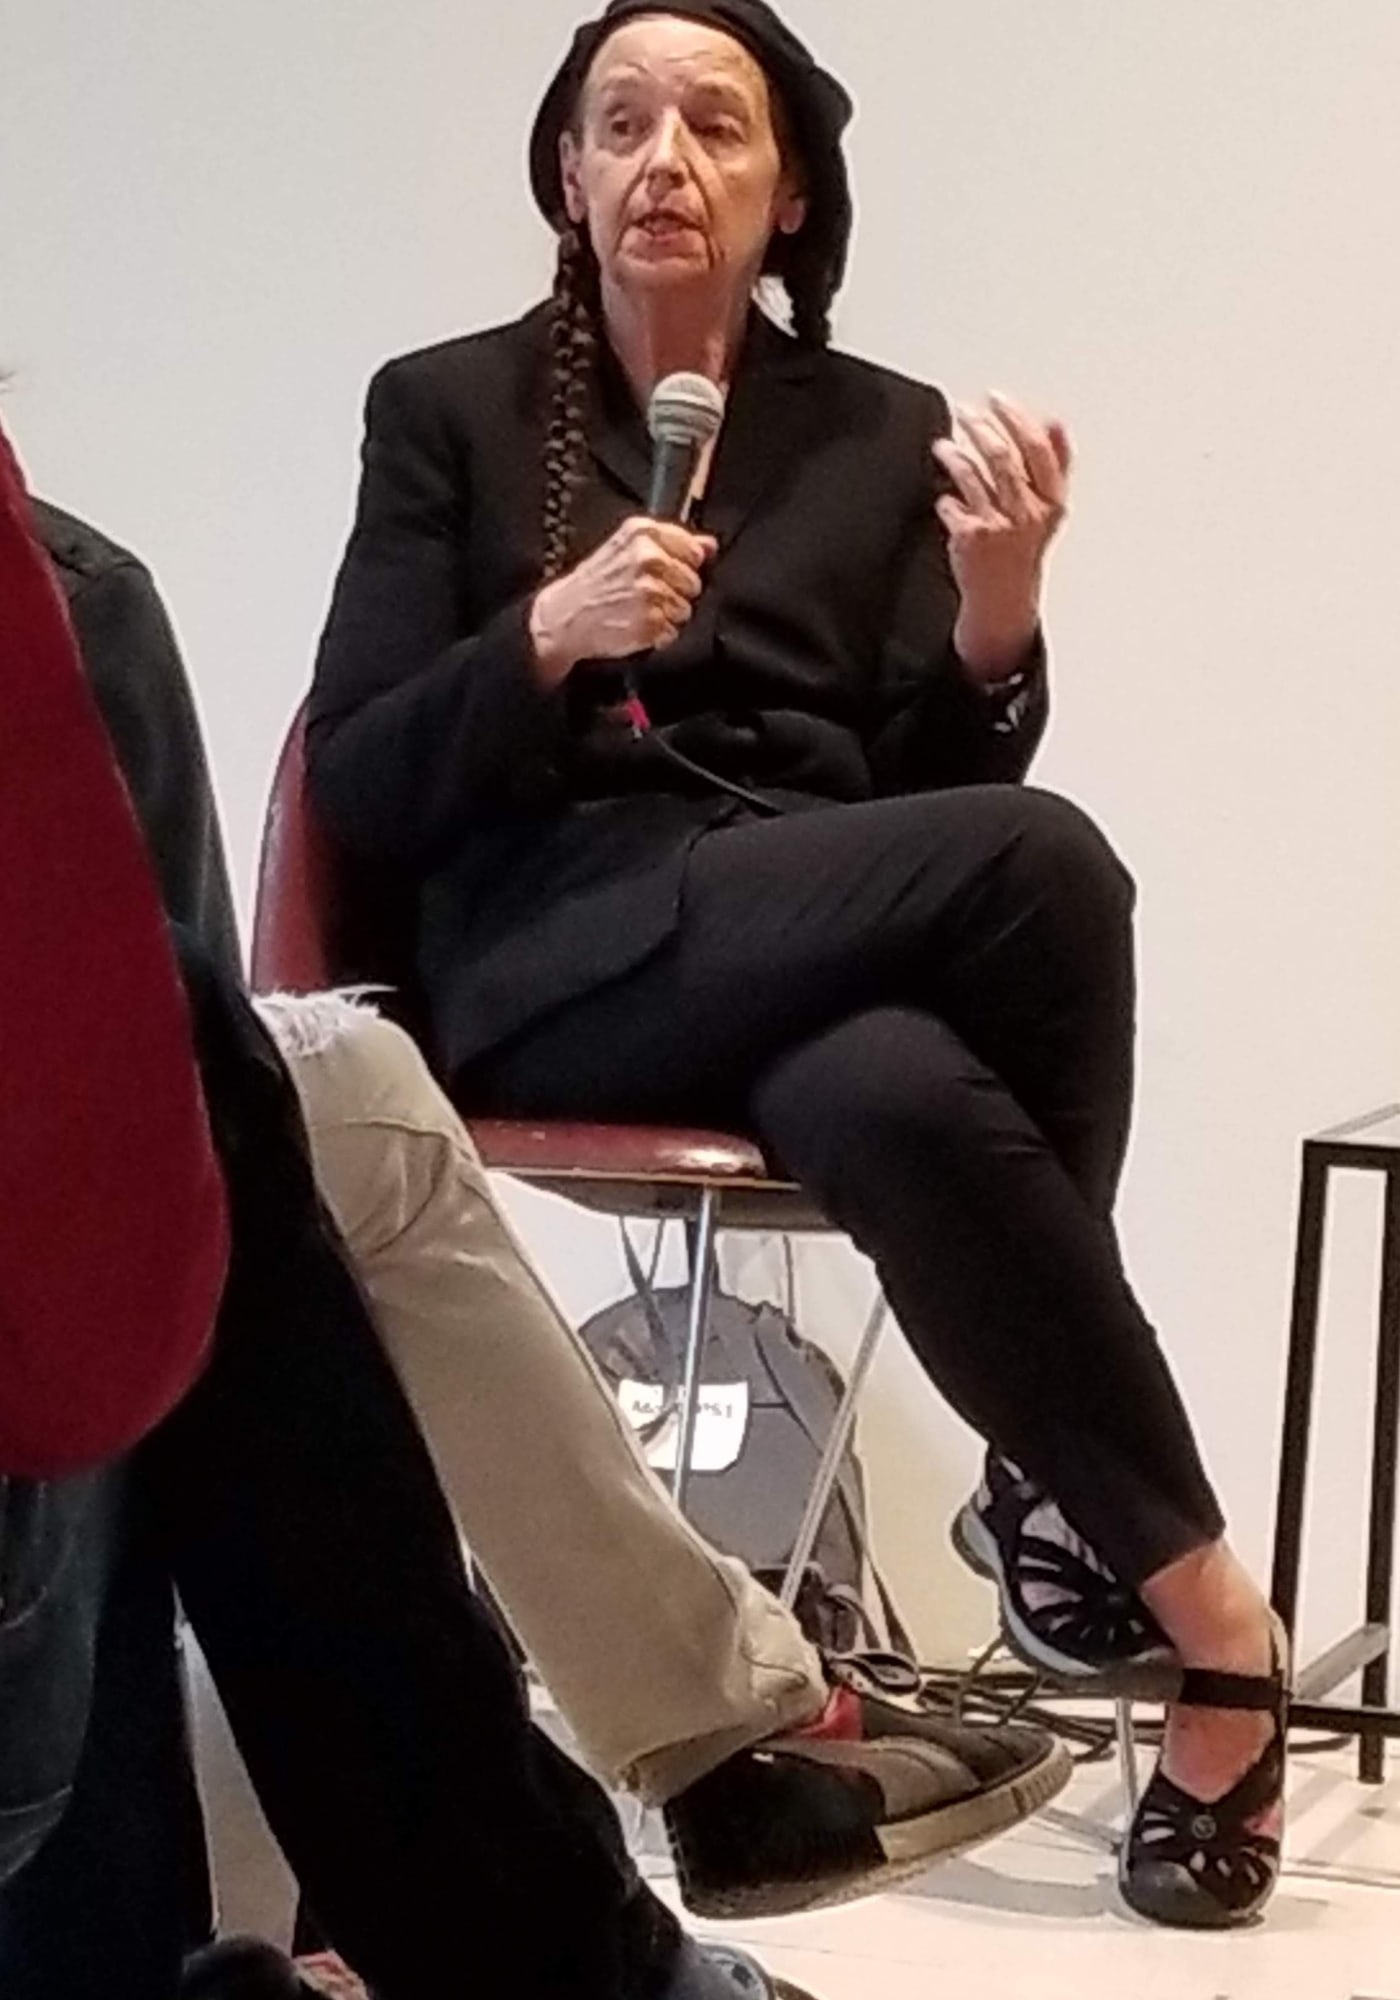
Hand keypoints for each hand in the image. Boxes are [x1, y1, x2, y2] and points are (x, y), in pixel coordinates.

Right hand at [529, 516, 716, 686]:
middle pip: (693, 582)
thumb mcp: (628, 548)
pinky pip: (673, 632)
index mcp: (643, 533)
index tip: (663, 573)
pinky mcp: (650, 621)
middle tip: (645, 596)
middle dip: (676, 592)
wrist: (564, 615)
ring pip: (685, 609)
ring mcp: (649, 591)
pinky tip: (636, 626)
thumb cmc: (597, 582)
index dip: (683, 566)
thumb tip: (711, 544)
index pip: (694, 550)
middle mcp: (648, 558)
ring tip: (639, 611)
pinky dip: (658, 635)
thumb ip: (673, 543)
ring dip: (667, 616)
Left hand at [932, 393, 1071, 681]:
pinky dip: (945, 496)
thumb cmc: (1022, 549)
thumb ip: (1055, 464)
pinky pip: (951, 503)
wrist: (1004, 599)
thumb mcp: (1049, 508)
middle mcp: (1028, 512)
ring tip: (943, 446)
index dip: (1016, 418)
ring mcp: (999, 525)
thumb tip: (1055, 421)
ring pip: (973, 474)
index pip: (1038, 448)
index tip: (997, 399)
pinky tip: (942, 492)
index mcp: (1052, 501)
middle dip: (980, 426)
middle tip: (964, 412)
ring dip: (954, 454)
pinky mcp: (972, 538)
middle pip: (1002, 456)